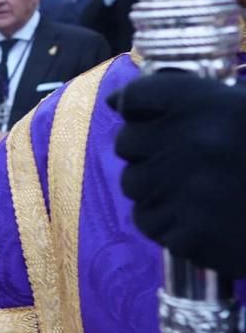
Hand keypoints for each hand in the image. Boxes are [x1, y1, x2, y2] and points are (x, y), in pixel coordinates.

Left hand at [112, 73, 245, 277]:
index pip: (136, 96)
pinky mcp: (193, 236)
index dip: (134, 106)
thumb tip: (130, 102)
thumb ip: (199, 99)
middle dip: (144, 150)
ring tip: (186, 190)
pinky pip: (152, 224)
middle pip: (126, 143)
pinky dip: (168, 223)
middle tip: (170, 158)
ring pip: (133, 185)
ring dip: (153, 187)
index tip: (138, 114)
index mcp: (207, 103)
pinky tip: (197, 219)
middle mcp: (192, 143)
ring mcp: (189, 192)